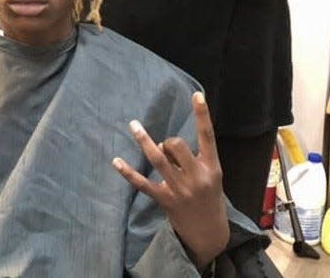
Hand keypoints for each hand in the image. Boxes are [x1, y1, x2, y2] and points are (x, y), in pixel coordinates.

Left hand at [112, 92, 228, 268]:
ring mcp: (180, 189)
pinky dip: (128, 173)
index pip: (208, 136)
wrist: (210, 235)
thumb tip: (164, 145)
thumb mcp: (212, 177)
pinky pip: (143, 183)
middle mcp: (197, 176)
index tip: (197, 95)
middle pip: (177, 145)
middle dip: (169, 141)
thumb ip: (193, 159)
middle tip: (168, 150)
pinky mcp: (165, 200)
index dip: (202, 115)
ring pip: (158, 159)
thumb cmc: (210, 198)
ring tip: (134, 125)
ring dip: (145, 141)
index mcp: (212, 167)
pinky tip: (116, 162)